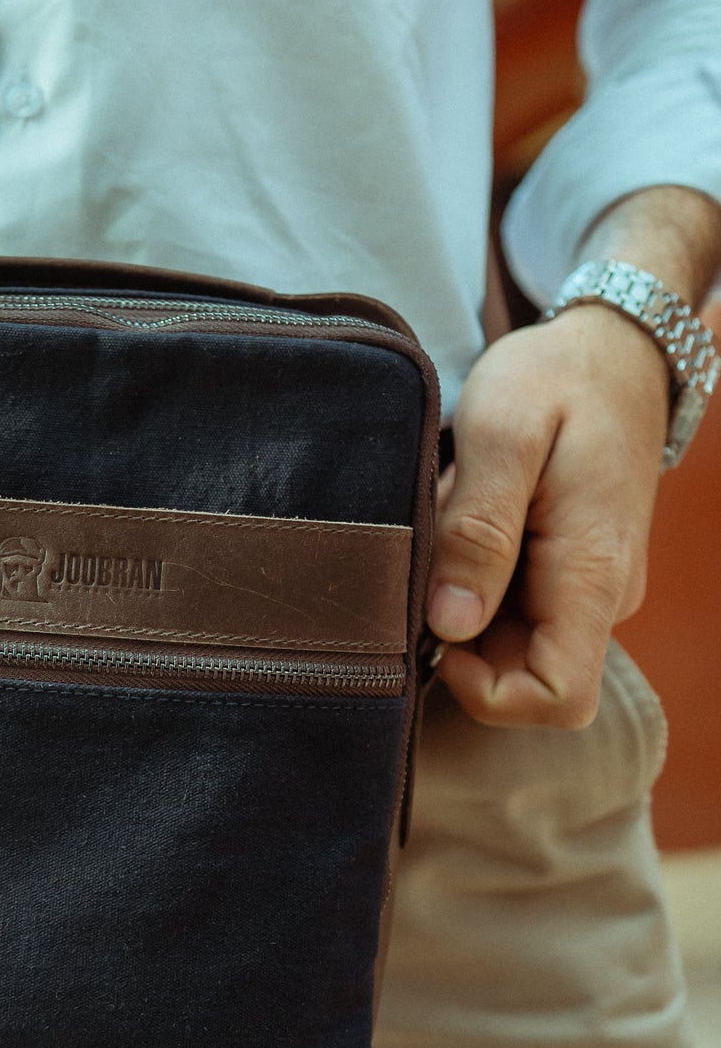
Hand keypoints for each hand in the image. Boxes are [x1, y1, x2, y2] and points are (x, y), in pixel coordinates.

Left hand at [427, 301, 669, 726]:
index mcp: (592, 575)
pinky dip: (474, 575)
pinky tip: (463, 518)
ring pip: (509, 639)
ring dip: (462, 595)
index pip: (557, 698)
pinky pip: (513, 605)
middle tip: (434, 545)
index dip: (486, 690)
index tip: (437, 628)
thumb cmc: (556, 378)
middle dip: (459, 630)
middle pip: (522, 675)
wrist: (612, 348)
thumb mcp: (504, 432)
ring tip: (452, 516)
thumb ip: (478, 527)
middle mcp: (600, 599)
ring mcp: (586, 588)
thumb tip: (450, 623)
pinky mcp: (568, 572)